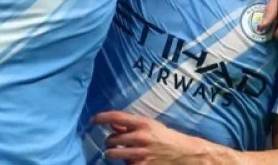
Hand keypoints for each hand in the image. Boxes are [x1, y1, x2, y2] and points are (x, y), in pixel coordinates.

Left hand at [93, 111, 214, 163]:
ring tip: (119, 153)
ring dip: (112, 154)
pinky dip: (125, 163)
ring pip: (111, 154)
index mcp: (143, 123)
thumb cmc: (166, 138)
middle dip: (110, 143)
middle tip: (115, 144)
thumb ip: (130, 126)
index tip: (93, 120)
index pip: (116, 117)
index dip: (101, 117)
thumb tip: (111, 124)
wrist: (184, 154)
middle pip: (111, 140)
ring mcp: (140, 154)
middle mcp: (140, 137)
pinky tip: (131, 161)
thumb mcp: (150, 126)